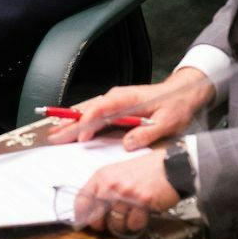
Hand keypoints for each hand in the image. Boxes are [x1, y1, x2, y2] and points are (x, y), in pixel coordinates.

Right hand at [46, 66, 213, 151]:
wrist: (183, 94)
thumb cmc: (176, 106)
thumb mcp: (167, 122)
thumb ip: (147, 133)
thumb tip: (127, 144)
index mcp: (127, 99)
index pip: (101, 108)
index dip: (89, 123)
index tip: (81, 137)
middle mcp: (117, 98)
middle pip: (89, 111)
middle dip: (70, 124)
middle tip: (53, 137)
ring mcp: (115, 103)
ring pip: (89, 114)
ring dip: (72, 125)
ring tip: (56, 136)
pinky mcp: (117, 110)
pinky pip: (96, 117)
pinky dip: (82, 125)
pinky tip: (72, 133)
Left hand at [71, 151, 179, 236]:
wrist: (171, 166)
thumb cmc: (146, 170)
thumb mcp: (119, 172)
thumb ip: (104, 187)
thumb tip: (91, 209)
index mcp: (102, 176)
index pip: (81, 199)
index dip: (81, 215)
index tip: (85, 222)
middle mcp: (111, 184)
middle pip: (96, 217)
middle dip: (102, 225)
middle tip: (110, 224)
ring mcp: (126, 194)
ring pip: (115, 224)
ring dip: (123, 224)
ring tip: (132, 213)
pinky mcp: (141, 203)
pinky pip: (133, 224)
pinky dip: (138, 223)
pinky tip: (143, 213)